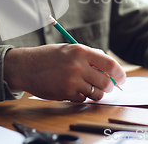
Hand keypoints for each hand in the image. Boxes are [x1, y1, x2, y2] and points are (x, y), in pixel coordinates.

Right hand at [4, 44, 125, 101]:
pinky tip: (73, 89)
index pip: (110, 64)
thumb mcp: (69, 49)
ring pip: (97, 93)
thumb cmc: (48, 57)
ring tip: (88, 87)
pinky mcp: (66, 93)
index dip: (119, 73)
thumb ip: (89, 56)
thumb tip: (109, 66)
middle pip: (106, 82)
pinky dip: (82, 97)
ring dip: (96, 93)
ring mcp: (72, 80)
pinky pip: (83, 99)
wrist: (26, 66)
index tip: (121, 78)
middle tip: (107, 86)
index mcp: (81, 51)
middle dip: (110, 86)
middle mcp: (78, 65)